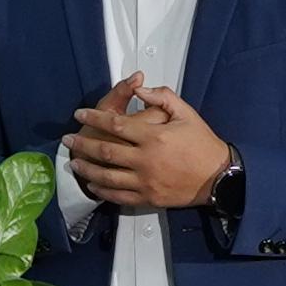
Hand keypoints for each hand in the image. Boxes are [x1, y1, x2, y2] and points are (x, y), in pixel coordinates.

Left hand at [63, 82, 236, 212]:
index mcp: (154, 136)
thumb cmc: (202, 143)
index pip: (115, 123)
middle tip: (67, 139)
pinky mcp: (148, 198)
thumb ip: (162, 97)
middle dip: (82, 144)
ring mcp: (145, 181)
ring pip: (107, 176)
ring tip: (74, 162)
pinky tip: (93, 184)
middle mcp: (145, 159)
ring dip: (87, 168)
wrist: (218, 177)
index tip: (79, 114)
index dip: (94, 117)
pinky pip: (119, 195)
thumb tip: (138, 87)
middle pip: (105, 150)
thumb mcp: (186, 113)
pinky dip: (102, 190)